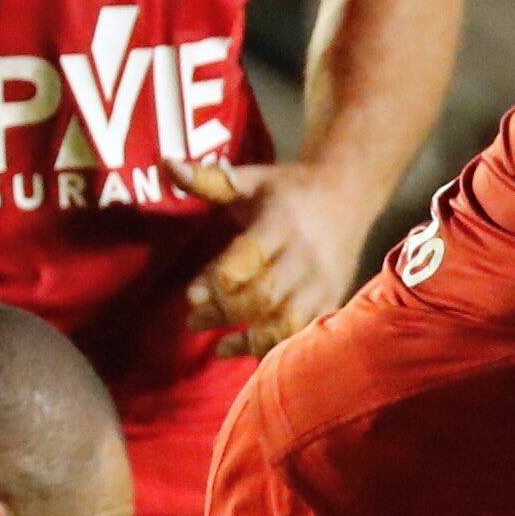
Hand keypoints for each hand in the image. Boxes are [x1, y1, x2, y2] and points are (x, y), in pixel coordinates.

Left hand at [180, 156, 369, 355]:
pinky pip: (304, 332)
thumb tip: (165, 165)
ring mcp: (323, 281)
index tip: (189, 296)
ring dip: (249, 339)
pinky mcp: (333, 298)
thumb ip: (209, 179)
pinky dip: (276, 347)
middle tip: (193, 320)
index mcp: (282, 223)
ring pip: (287, 321)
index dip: (215, 281)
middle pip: (264, 296)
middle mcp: (305, 256)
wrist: (349, 193)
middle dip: (225, 313)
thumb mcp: (252, 179)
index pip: (247, 259)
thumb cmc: (289, 189)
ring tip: (219, 346)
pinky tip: (248, 350)